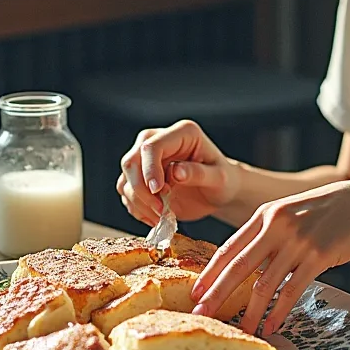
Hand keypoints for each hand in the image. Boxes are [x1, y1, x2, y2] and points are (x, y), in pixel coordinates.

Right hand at [117, 120, 240, 225]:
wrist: (218, 193)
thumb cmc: (223, 182)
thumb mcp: (219, 179)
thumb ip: (198, 173)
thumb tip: (175, 172)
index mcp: (182, 133)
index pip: (151, 146)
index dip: (149, 169)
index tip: (158, 191)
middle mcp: (160, 140)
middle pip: (132, 161)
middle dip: (141, 190)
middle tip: (160, 209)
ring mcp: (148, 158)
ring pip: (126, 179)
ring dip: (139, 202)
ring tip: (161, 216)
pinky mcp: (141, 176)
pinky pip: (127, 192)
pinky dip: (137, 208)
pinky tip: (155, 217)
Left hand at [190, 178, 349, 336]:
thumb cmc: (328, 211)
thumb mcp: (290, 212)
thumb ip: (268, 232)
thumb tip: (245, 263)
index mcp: (265, 214)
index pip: (230, 247)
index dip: (210, 271)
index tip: (195, 291)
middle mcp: (277, 225)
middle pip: (238, 265)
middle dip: (217, 293)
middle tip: (201, 312)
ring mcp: (298, 240)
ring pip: (265, 283)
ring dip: (251, 311)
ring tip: (242, 329)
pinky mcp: (319, 255)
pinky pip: (292, 289)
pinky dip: (279, 310)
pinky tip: (272, 324)